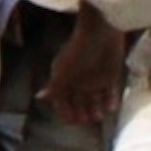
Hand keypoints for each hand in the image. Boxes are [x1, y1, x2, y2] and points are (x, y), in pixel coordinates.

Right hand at [39, 18, 127, 134]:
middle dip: (82, 113)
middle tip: (87, 120)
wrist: (101, 30)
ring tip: (99, 115)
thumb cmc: (78, 49)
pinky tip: (111, 107)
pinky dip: (111, 101)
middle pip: (79, 102)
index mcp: (65, 77)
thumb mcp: (63, 70)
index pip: (63, 99)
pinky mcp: (111, 76)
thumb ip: (54, 86)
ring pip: (95, 101)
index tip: (71, 120)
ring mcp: (95, 78)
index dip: (66, 111)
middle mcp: (79, 79)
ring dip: (97, 110)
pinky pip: (111, 93)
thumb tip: (39, 97)